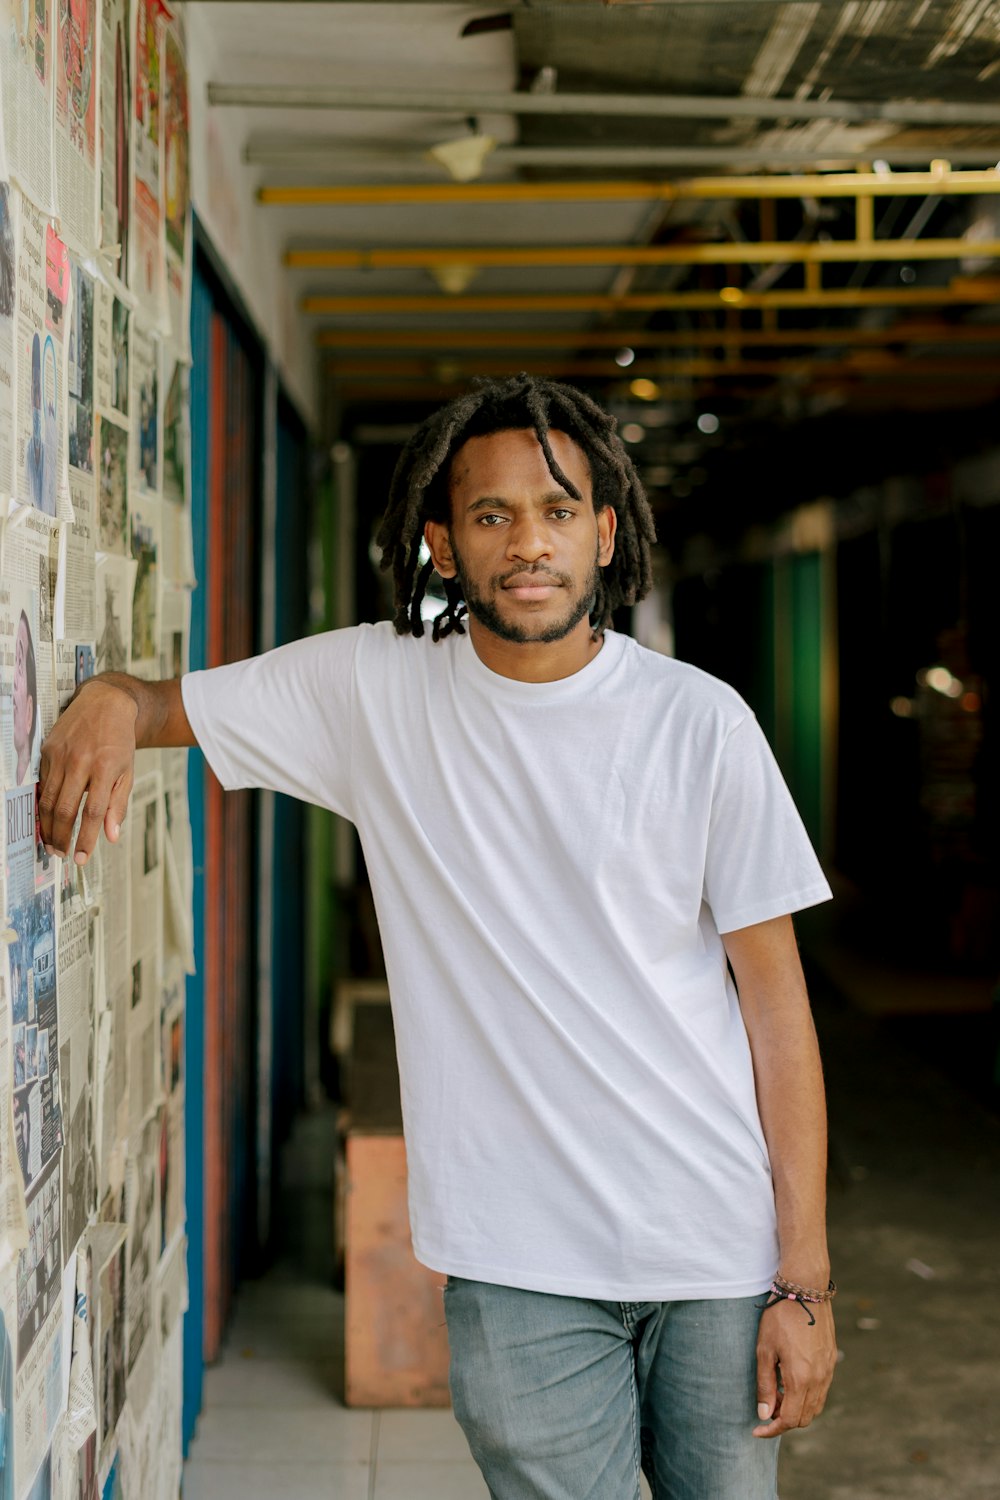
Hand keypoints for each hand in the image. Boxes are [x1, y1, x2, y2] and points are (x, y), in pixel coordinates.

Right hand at [39, 678, 138, 864]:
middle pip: (64, 809)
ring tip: (52, 842)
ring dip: (48, 825)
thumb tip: (111, 837)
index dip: (86, 839)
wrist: (105, 704)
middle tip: (61, 853)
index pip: (92, 812)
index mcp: (105, 768)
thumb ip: (118, 805)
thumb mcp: (127, 772)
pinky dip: (44, 803)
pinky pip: (43, 783)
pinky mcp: (48, 749)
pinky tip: (47, 816)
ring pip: (48, 799)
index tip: (81, 859)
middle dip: (61, 837)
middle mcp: (81, 761)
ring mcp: (61, 755)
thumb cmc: (119, 742)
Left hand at [753, 1298, 836, 1437]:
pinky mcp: (831, 1361)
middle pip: (804, 1418)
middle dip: (784, 1420)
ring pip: (814, 1406)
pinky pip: (821, 1391)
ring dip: (796, 1409)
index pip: (789, 1420)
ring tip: (777, 1394)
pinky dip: (806, 1397)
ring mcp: (828, 1370)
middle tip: (766, 1408)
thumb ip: (765, 1384)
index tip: (757, 1430)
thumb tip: (764, 1414)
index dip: (772, 1429)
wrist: (805, 1289)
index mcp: (801, 1379)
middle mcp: (819, 1379)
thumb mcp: (765, 1350)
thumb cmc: (780, 1317)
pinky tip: (791, 1382)